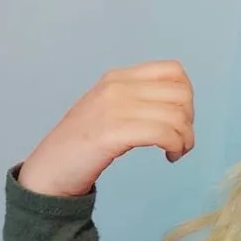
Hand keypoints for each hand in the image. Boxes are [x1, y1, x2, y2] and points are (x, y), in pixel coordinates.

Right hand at [16, 59, 194, 196]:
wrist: (50, 169)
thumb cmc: (82, 146)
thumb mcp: (109, 110)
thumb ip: (137, 101)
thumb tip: (178, 106)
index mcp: (118, 78)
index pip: (173, 70)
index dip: (187, 97)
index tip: (178, 120)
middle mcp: (117, 87)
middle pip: (181, 93)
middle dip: (189, 120)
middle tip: (180, 141)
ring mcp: (114, 108)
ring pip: (176, 115)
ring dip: (185, 138)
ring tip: (176, 152)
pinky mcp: (113, 132)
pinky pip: (163, 133)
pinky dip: (175, 146)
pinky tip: (169, 157)